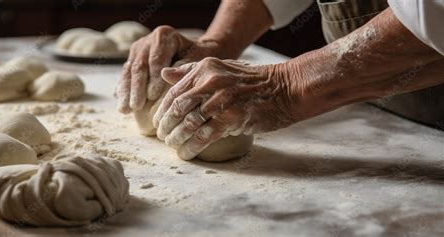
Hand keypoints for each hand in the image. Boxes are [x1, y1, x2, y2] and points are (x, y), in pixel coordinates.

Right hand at [115, 25, 224, 112]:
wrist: (194, 51)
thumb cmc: (199, 56)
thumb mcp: (198, 58)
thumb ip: (184, 65)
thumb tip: (166, 75)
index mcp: (163, 35)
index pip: (156, 59)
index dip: (153, 78)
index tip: (153, 95)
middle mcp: (147, 41)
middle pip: (140, 66)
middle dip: (137, 88)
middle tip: (137, 106)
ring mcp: (137, 50)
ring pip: (129, 71)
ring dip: (126, 92)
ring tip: (125, 110)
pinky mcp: (131, 60)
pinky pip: (125, 75)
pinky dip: (123, 90)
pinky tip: (122, 104)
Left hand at [153, 57, 301, 159]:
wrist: (285, 89)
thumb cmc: (252, 81)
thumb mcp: (220, 68)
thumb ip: (191, 71)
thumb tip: (164, 73)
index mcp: (205, 69)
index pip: (175, 91)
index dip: (163, 110)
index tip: (158, 122)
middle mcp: (211, 81)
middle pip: (179, 108)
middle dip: (167, 126)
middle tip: (162, 137)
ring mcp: (222, 99)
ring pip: (190, 123)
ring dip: (177, 138)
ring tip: (172, 146)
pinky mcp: (232, 117)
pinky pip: (205, 136)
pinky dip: (192, 147)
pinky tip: (186, 154)